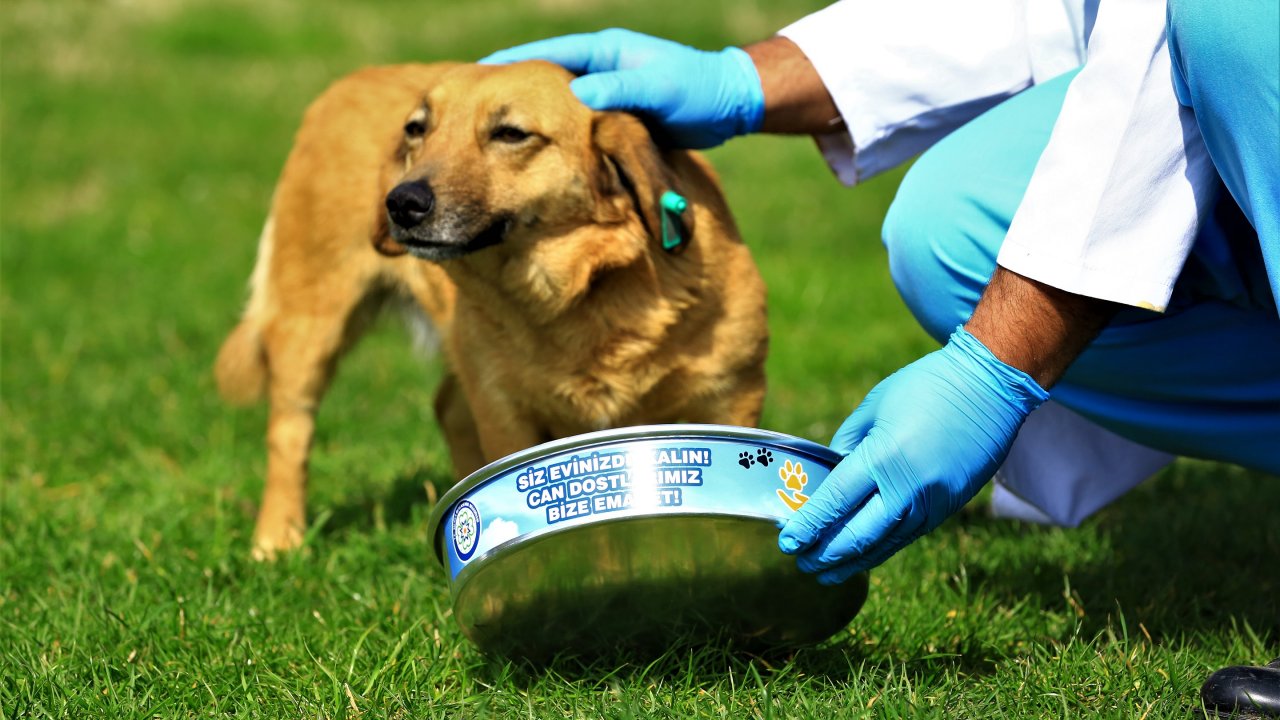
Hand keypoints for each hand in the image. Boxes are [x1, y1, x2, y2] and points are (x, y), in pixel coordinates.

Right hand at [480, 28, 763, 148]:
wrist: (729, 105)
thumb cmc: (696, 91)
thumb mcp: (658, 88)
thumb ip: (619, 90)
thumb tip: (576, 94)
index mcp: (604, 52)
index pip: (548, 54)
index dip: (512, 64)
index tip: (479, 72)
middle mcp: (600, 69)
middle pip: (544, 77)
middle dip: (511, 89)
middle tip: (472, 104)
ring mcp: (606, 92)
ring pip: (557, 103)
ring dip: (529, 115)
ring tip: (492, 130)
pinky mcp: (615, 117)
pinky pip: (576, 124)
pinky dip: (555, 134)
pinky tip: (534, 150)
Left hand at [778, 328, 1048, 583]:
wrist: (991, 387)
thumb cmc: (926, 387)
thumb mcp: (875, 406)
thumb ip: (848, 444)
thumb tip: (830, 476)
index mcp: (883, 457)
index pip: (835, 503)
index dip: (809, 526)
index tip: (788, 542)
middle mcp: (907, 488)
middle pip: (858, 535)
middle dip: (825, 554)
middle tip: (801, 564)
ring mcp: (932, 502)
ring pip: (885, 544)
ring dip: (852, 562)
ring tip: (826, 573)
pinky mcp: (949, 507)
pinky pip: (908, 536)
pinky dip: (882, 550)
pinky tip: (864, 558)